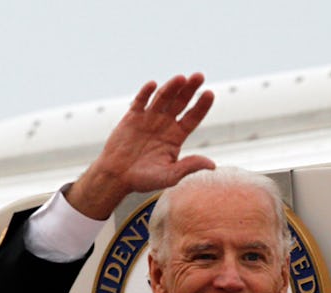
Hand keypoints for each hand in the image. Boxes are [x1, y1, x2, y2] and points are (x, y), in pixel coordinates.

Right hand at [67, 73, 215, 218]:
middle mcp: (165, 124)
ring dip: (171, 87)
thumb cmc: (145, 179)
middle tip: (199, 76)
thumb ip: (189, 167)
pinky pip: (140, 102)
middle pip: (180, 103)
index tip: (210, 93)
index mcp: (176, 136)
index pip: (193, 117)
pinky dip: (146, 93)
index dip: (202, 106)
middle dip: (190, 89)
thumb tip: (213, 165)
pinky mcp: (132, 117)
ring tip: (181, 78)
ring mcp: (148, 119)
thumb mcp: (171, 175)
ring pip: (162, 98)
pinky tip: (153, 85)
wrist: (117, 177)